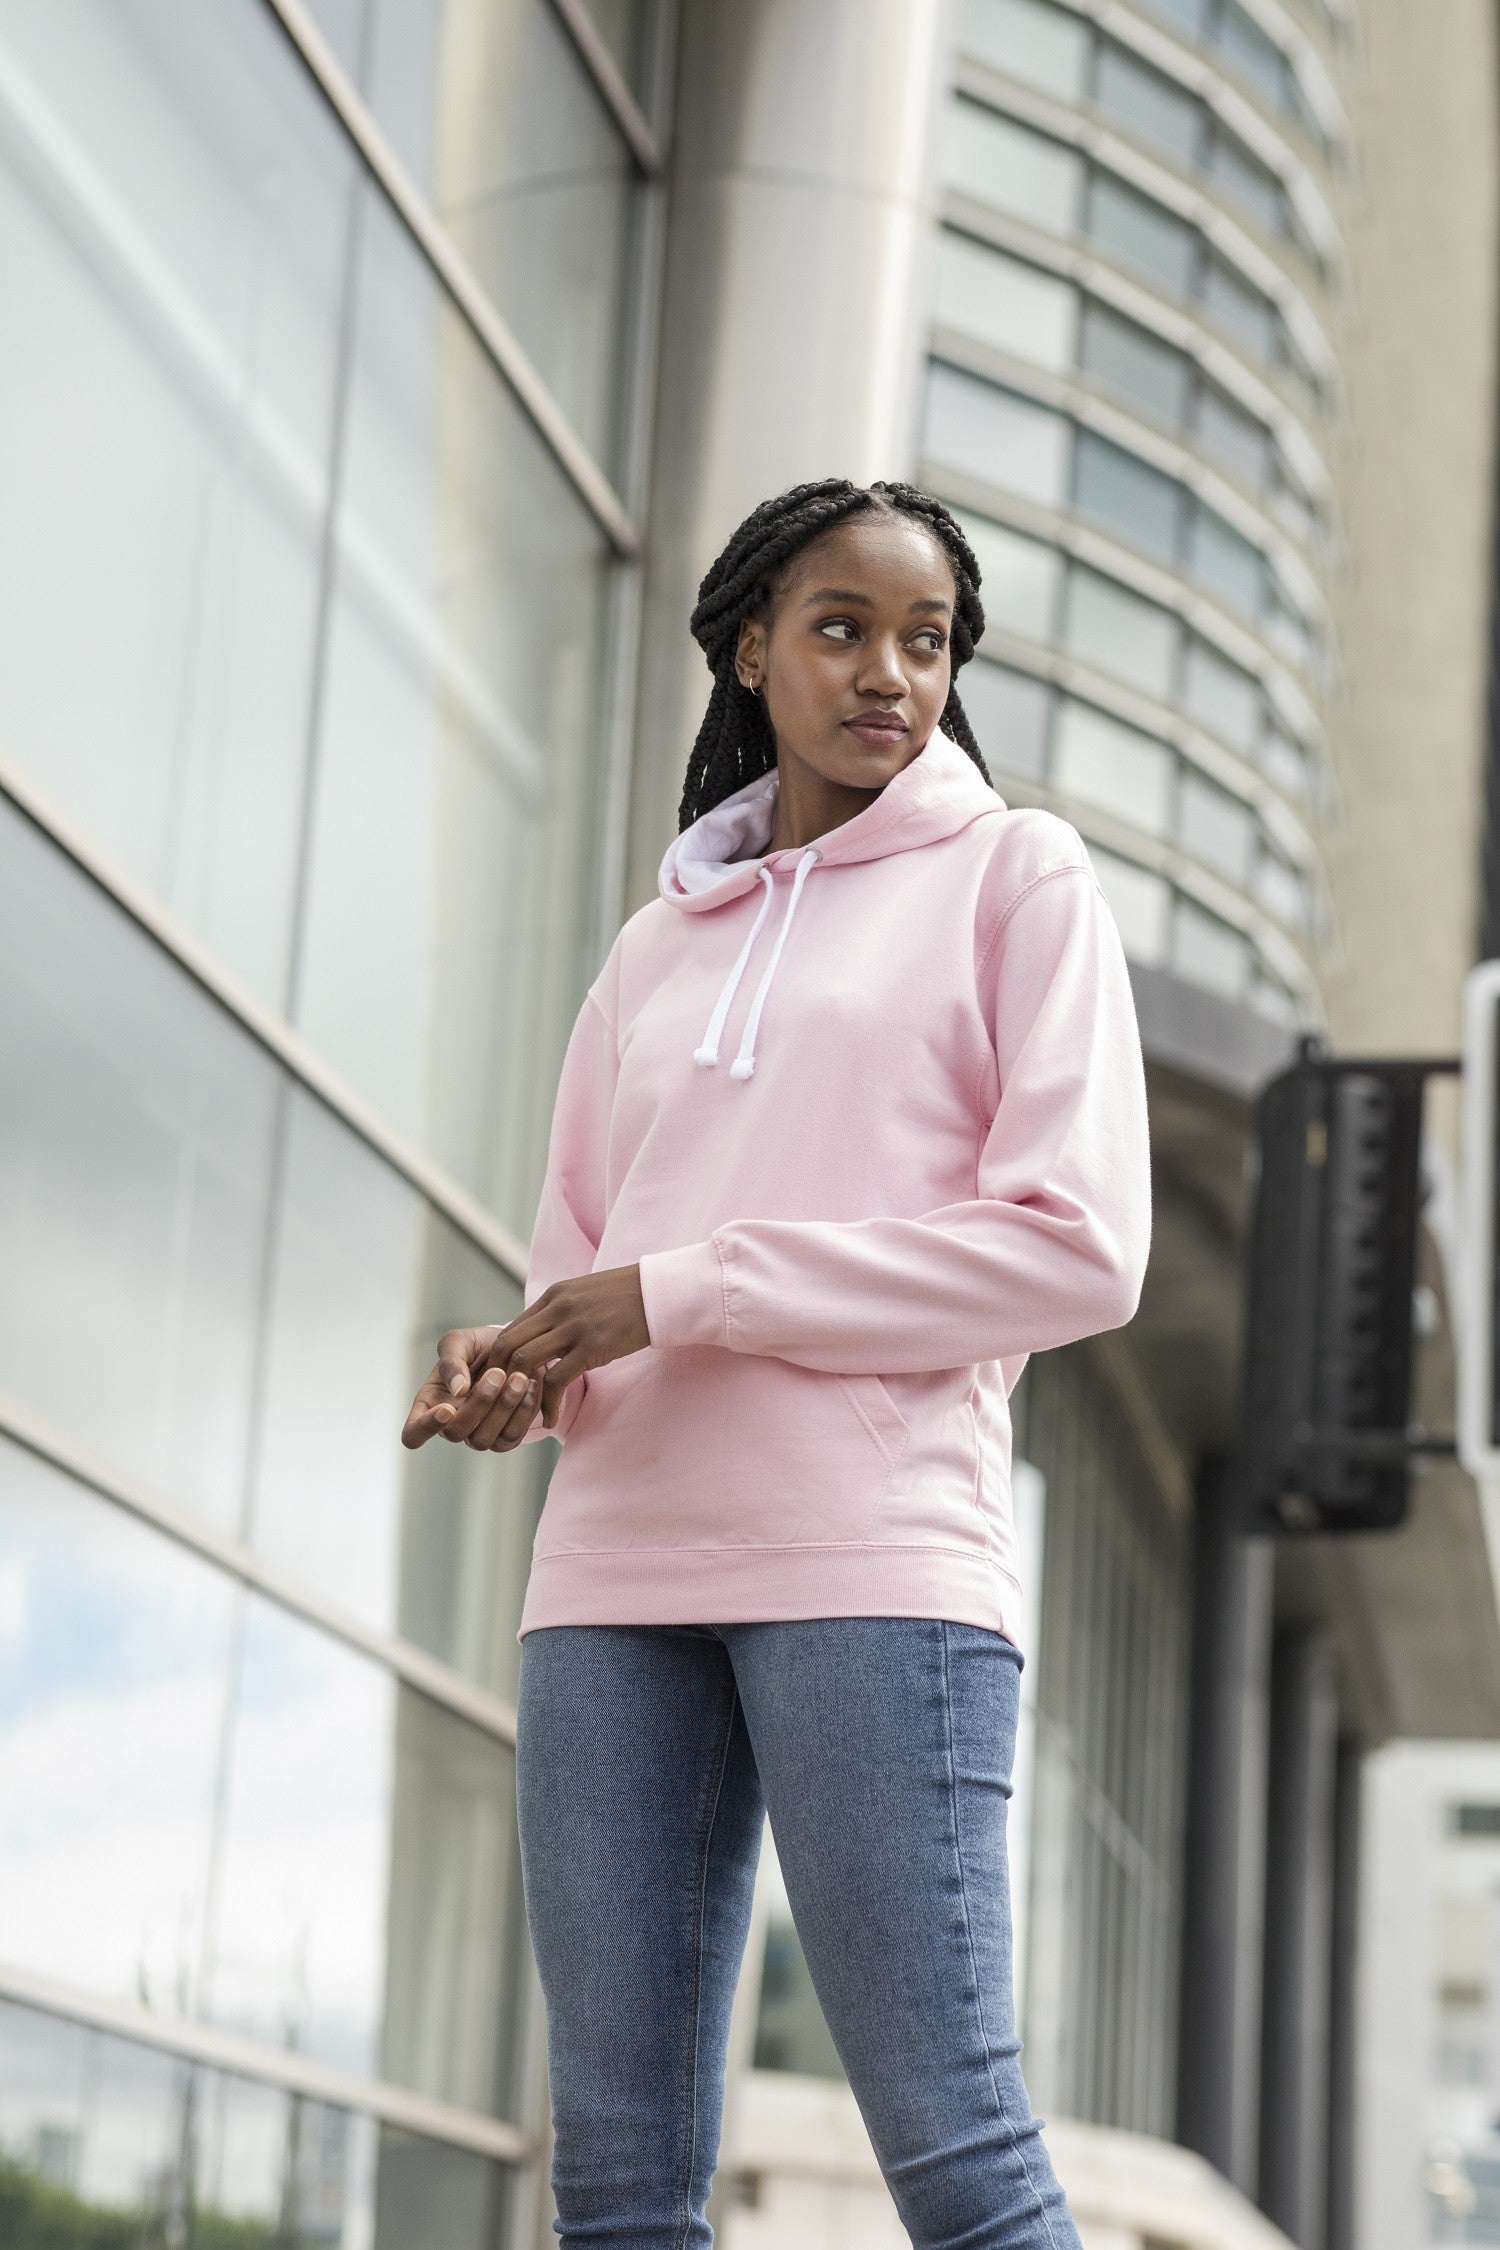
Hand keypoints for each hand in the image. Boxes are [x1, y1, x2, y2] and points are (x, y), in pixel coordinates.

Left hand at [400, 1264, 650, 1453]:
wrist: (662, 1293)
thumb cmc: (628, 1298)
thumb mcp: (586, 1295)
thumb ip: (561, 1312)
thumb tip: (543, 1336)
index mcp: (554, 1296)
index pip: (511, 1328)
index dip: (500, 1359)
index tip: (501, 1384)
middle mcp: (558, 1308)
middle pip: (509, 1344)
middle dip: (499, 1377)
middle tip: (502, 1403)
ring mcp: (575, 1327)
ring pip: (526, 1361)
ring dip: (521, 1391)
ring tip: (525, 1412)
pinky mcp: (594, 1346)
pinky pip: (557, 1379)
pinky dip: (548, 1402)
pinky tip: (551, 1418)